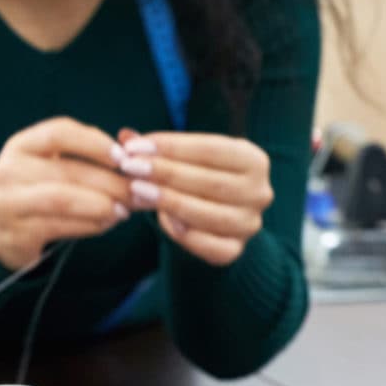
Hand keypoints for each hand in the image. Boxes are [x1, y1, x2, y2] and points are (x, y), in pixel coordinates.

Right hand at [0, 117, 136, 269]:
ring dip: (101, 205)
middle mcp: (8, 171)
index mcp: (20, 146)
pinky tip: (107, 223)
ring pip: (64, 199)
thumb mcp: (50, 164)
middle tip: (137, 191)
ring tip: (125, 210)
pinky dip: (90, 225)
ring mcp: (8, 203)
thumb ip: (86, 156)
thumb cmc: (36, 190)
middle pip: (67, 171)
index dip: (93, 142)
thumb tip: (135, 157)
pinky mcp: (16, 233)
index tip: (122, 156)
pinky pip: (61, 226)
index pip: (58, 133)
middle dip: (109, 181)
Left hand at [116, 129, 271, 265]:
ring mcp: (249, 224)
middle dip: (165, 173)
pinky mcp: (235, 250)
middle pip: (210, 182)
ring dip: (170, 202)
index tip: (135, 146)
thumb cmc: (197, 178)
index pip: (211, 149)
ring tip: (137, 190)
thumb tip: (125, 135)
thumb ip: (157, 149)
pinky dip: (184, 234)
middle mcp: (259, 192)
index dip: (171, 147)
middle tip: (130, 167)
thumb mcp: (184, 158)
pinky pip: (209, 246)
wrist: (215, 217)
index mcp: (254, 160)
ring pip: (210, 215)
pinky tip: (162, 220)